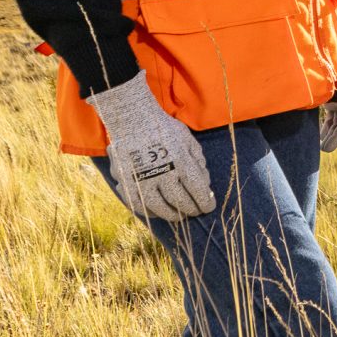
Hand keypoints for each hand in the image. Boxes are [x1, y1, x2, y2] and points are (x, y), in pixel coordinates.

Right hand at [87, 74, 215, 221]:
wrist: (131, 120)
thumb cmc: (163, 129)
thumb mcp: (187, 139)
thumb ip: (198, 161)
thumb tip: (205, 183)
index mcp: (181, 161)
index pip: (197, 190)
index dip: (205, 202)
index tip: (209, 207)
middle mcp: (163, 173)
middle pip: (181, 201)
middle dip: (192, 209)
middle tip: (196, 212)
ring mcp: (143, 179)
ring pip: (161, 207)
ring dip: (173, 215)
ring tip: (180, 215)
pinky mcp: (127, 182)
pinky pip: (139, 205)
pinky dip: (150, 212)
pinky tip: (158, 212)